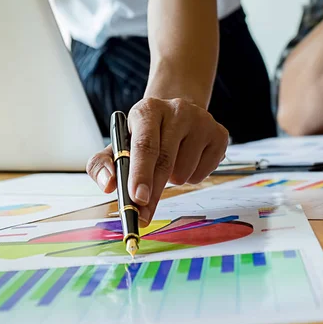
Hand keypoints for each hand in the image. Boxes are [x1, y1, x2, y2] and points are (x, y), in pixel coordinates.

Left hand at [86, 97, 228, 225]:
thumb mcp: (119, 143)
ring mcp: (203, 121)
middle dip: (153, 192)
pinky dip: (192, 178)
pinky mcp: (219, 135)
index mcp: (148, 110)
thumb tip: (108, 184)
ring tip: (170, 166)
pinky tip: (188, 162)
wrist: (178, 115)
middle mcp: (178, 110)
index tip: (137, 198)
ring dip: (173, 181)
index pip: (145, 145)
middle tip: (144, 214)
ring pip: (185, 171)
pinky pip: (204, 173)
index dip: (140, 174)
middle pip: (165, 161)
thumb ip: (102, 163)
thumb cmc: (145, 135)